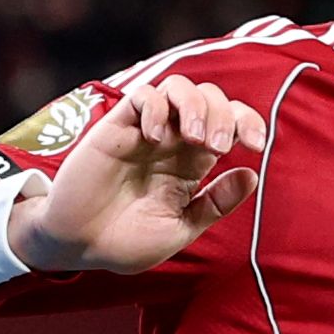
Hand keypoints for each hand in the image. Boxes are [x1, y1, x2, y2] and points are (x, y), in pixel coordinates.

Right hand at [9, 77, 266, 272]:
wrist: (78, 246)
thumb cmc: (126, 242)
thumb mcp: (180, 229)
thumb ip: (214, 204)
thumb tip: (251, 174)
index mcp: (193, 163)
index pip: (230, 124)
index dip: (248, 123)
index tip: (255, 145)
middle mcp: (173, 141)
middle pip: (211, 98)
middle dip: (223, 114)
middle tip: (216, 147)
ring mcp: (145, 131)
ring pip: (179, 87)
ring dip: (194, 104)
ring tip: (192, 136)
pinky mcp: (116, 128)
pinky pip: (142, 96)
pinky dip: (154, 107)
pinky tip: (153, 137)